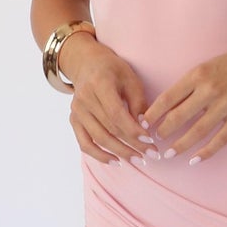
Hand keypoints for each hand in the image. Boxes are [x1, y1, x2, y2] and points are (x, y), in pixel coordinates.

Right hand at [64, 39, 152, 163]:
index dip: (132, 130)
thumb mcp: (130, 78)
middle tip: (151, 155)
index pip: (116, 114)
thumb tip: (144, 128)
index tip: (149, 141)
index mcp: (99, 84)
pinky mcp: (74, 120)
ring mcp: (77, 111)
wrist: (86, 63)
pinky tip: (116, 162)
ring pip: (98, 138)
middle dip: (132, 144)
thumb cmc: (113, 70)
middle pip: (109, 128)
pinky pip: (85, 143)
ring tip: (138, 160)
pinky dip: (99, 155)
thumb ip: (138, 102)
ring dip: (120, 153)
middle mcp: (84, 99)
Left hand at [142, 44, 226, 161]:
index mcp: (198, 74)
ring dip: (181, 145)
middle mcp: (210, 89)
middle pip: (179, 117)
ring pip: (198, 131)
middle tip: (152, 142)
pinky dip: (207, 152)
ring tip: (168, 154)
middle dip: (163, 132)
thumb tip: (167, 107)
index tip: (142, 123)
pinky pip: (221, 139)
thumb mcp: (208, 65)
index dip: (152, 113)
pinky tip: (195, 160)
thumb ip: (189, 84)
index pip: (168, 98)